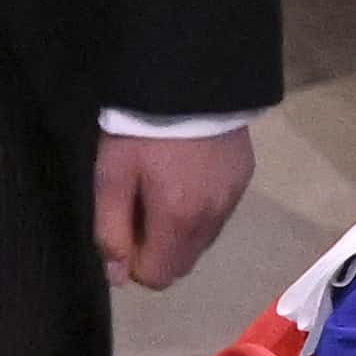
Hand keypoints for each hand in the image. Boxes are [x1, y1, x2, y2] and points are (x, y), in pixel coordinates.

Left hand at [94, 123, 254, 299]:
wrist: (189, 78)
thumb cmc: (140, 129)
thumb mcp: (112, 176)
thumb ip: (111, 231)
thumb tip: (116, 276)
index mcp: (179, 222)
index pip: (160, 277)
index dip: (135, 262)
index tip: (125, 229)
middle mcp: (212, 219)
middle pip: (182, 263)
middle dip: (158, 248)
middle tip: (141, 206)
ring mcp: (233, 199)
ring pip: (201, 240)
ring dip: (180, 229)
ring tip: (164, 186)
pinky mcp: (243, 179)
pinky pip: (218, 213)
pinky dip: (200, 207)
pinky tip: (188, 174)